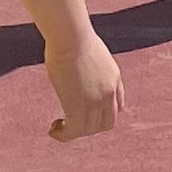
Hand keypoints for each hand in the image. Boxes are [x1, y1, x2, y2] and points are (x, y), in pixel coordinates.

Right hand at [45, 25, 124, 142]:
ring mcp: (96, 102)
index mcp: (114, 78)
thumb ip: (88, 60)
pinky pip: (73, 131)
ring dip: (74, 132)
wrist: (71, 37)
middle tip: (71, 122)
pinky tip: (53, 130)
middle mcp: (109, 93)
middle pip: (106, 123)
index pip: (117, 106)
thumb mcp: (88, 47)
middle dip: (90, 126)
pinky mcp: (79, 108)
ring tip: (58, 127)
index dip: (102, 114)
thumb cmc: (73, 35)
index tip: (86, 113)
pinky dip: (63, 135)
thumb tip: (74, 55)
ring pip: (90, 130)